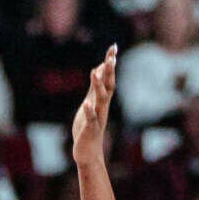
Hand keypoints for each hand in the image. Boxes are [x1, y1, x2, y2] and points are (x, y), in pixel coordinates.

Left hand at [72, 45, 117, 164]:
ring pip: (100, 100)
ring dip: (98, 87)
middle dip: (109, 71)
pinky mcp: (90, 129)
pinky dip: (89, 111)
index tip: (113, 47)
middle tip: (111, 56)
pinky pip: (91, 119)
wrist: (89, 152)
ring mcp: (97, 117)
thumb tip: (99, 68)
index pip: (108, 78)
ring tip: (94, 73)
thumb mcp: (91, 103)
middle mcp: (102, 107)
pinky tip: (86, 104)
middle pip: (108, 86)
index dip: (110, 63)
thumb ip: (95, 87)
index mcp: (102, 100)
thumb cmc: (89, 127)